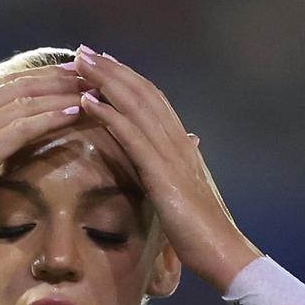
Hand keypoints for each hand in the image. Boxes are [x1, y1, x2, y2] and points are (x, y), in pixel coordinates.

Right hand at [0, 66, 90, 244]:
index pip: (6, 85)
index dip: (39, 76)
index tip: (68, 73)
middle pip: (21, 86)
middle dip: (58, 79)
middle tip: (90, 74)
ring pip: (26, 102)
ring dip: (62, 94)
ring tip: (92, 90)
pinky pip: (23, 128)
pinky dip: (51, 117)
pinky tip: (74, 113)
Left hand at [70, 45, 260, 290]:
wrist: (224, 254)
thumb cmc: (203, 234)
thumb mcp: (188, 194)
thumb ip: (179, 170)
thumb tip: (186, 148)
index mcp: (183, 147)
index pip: (154, 102)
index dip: (128, 80)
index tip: (104, 64)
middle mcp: (179, 142)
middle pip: (142, 93)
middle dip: (112, 70)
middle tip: (83, 51)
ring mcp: (172, 155)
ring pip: (136, 106)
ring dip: (105, 82)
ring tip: (79, 64)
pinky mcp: (162, 173)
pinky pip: (132, 136)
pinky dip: (109, 115)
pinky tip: (87, 102)